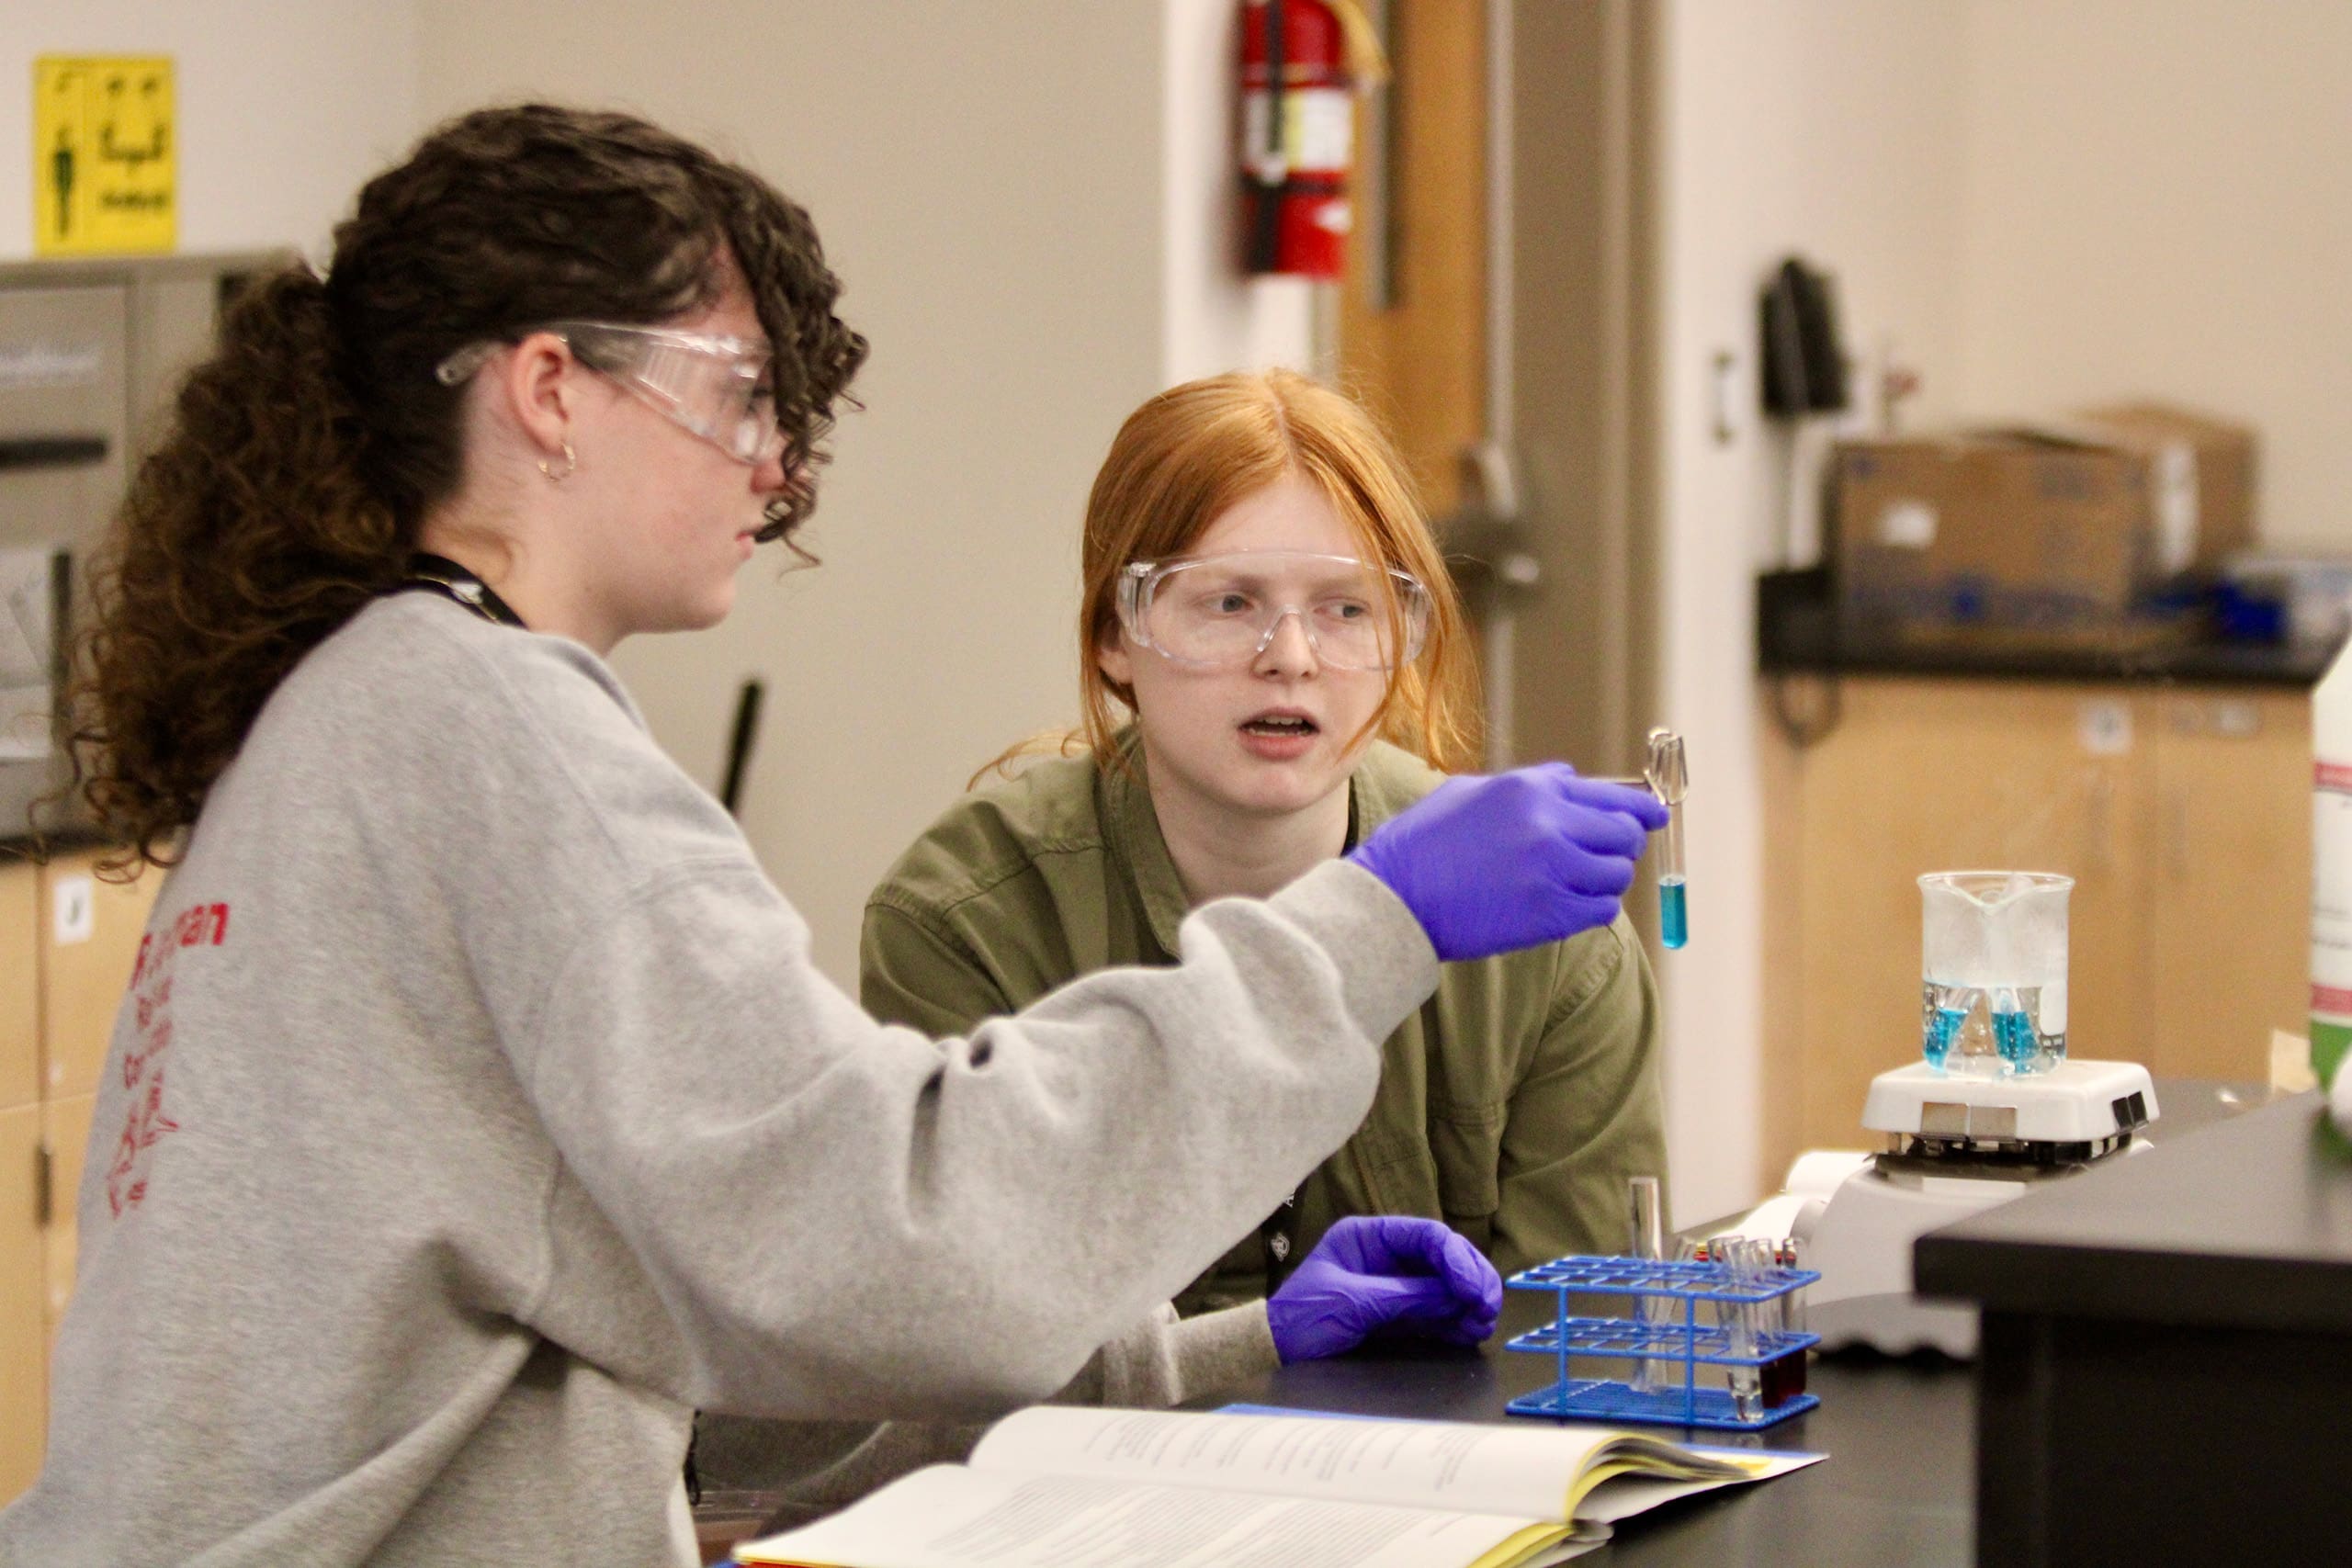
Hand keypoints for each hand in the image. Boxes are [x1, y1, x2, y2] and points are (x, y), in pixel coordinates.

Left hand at [1265, 1216, 1502, 1363]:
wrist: (1277, 1351)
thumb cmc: (1301, 1318)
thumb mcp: (1351, 1303)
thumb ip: (1404, 1296)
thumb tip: (1453, 1297)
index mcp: (1369, 1237)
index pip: (1426, 1236)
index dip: (1457, 1259)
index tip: (1473, 1288)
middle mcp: (1386, 1256)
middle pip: (1443, 1258)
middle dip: (1470, 1280)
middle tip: (1487, 1306)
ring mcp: (1395, 1284)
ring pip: (1446, 1286)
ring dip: (1469, 1303)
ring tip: (1483, 1323)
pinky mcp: (1399, 1313)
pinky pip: (1437, 1312)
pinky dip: (1457, 1321)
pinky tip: (1471, 1331)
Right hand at [1347, 765, 1668, 960]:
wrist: (1394, 898)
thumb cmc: (1422, 844)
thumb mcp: (1469, 792)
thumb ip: (1528, 783)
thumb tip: (1571, 777)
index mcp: (1529, 790)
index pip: (1609, 796)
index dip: (1641, 809)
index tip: (1655, 816)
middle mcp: (1547, 825)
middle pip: (1623, 834)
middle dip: (1624, 844)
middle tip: (1611, 855)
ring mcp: (1550, 871)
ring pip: (1617, 874)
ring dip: (1606, 879)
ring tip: (1580, 882)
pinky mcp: (1547, 915)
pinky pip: (1601, 910)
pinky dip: (1594, 908)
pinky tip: (1571, 905)